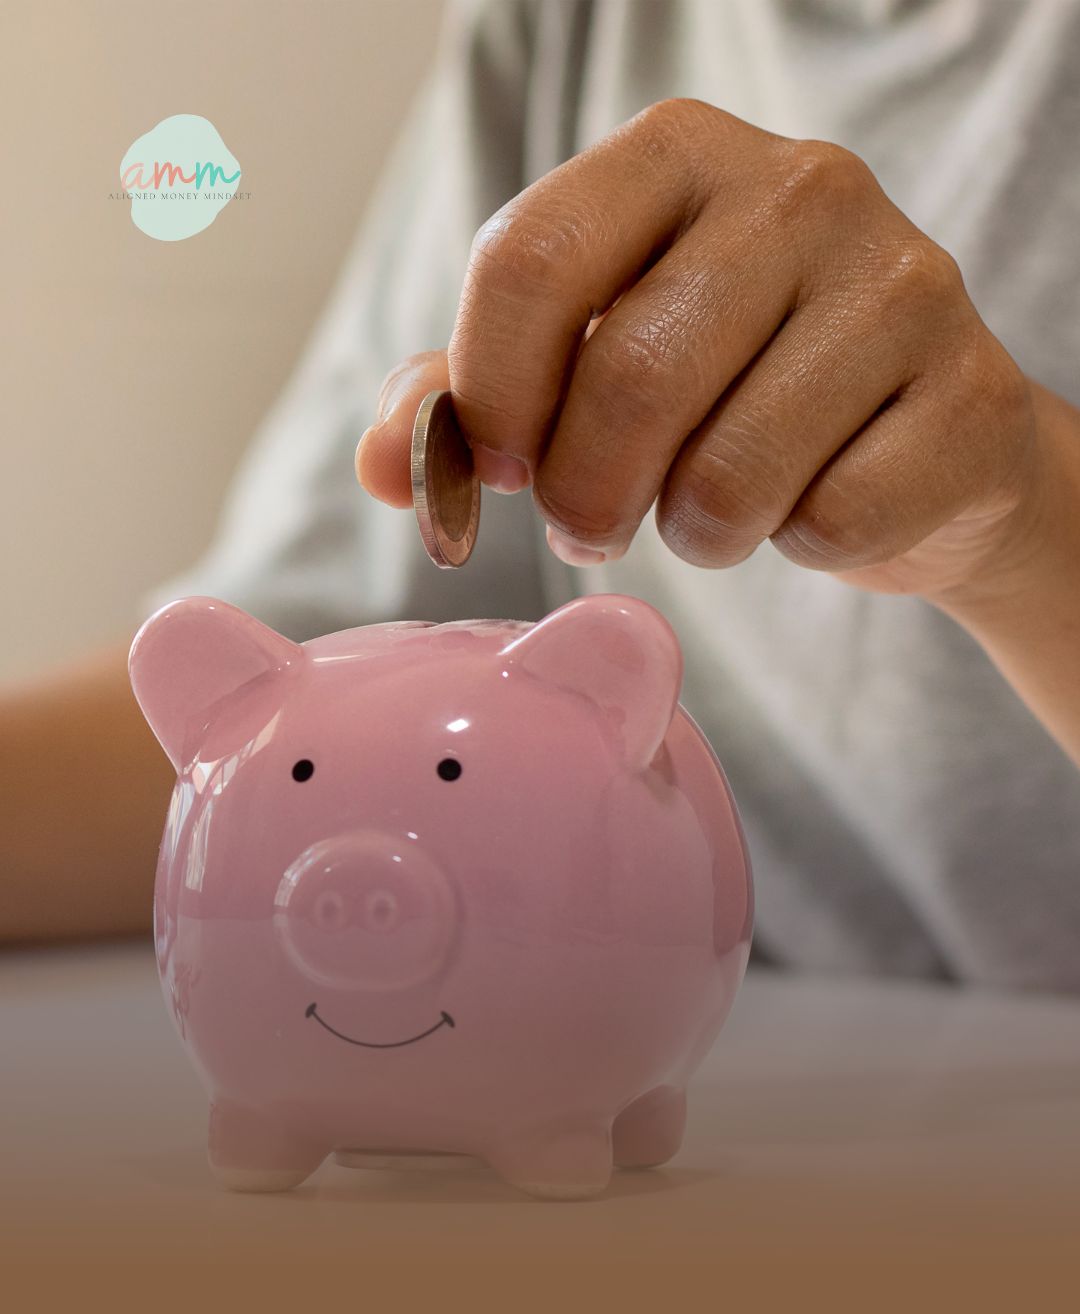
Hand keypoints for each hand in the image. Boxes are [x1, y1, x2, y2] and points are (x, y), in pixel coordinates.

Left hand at [357, 98, 1061, 606]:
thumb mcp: (591, 366)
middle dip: (585, 494)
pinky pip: (829, 522)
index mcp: (677, 156)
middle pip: (628, 378)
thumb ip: (475, 400)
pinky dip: (795, 546)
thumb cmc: (733, 390)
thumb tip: (389, 467)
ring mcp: (901, 285)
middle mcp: (799, 190)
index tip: (502, 464)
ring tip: (709, 510)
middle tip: (592, 523)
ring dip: (693, 532)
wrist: (918, 437)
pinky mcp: (968, 396)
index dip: (491, 394)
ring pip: (728, 473)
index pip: (529, 259)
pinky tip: (813, 502)